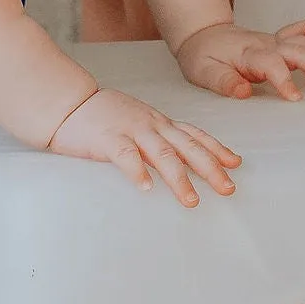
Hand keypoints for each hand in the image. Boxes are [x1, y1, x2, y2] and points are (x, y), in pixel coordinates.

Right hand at [47, 89, 240, 203]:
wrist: (67, 102)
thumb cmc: (101, 116)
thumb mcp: (137, 122)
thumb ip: (157, 137)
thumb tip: (178, 160)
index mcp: (158, 122)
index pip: (194, 134)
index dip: (217, 149)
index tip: (236, 164)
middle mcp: (151, 125)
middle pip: (187, 146)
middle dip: (211, 168)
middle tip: (228, 188)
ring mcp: (130, 130)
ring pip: (162, 154)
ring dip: (179, 178)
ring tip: (191, 201)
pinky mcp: (107, 139)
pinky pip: (125, 156)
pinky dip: (137, 172)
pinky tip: (146, 188)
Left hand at [173, 19, 304, 101]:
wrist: (202, 35)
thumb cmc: (203, 56)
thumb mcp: (204, 72)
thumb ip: (224, 82)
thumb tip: (244, 93)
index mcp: (249, 55)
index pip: (273, 64)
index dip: (286, 81)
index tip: (295, 98)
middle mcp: (267, 45)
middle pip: (302, 49)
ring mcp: (276, 41)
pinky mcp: (280, 40)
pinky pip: (304, 30)